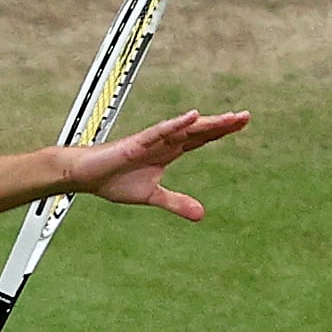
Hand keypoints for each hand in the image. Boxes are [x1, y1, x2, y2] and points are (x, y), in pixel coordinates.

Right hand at [63, 108, 250, 217]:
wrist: (85, 176)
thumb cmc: (114, 180)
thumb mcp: (153, 196)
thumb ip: (177, 202)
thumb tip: (202, 215)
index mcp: (169, 151)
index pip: (201, 138)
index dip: (221, 131)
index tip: (242, 122)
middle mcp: (164, 142)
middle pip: (199, 131)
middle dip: (222, 124)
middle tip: (246, 116)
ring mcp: (151, 141)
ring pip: (184, 129)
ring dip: (206, 123)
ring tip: (228, 117)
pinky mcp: (136, 143)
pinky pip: (159, 132)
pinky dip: (176, 124)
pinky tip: (193, 117)